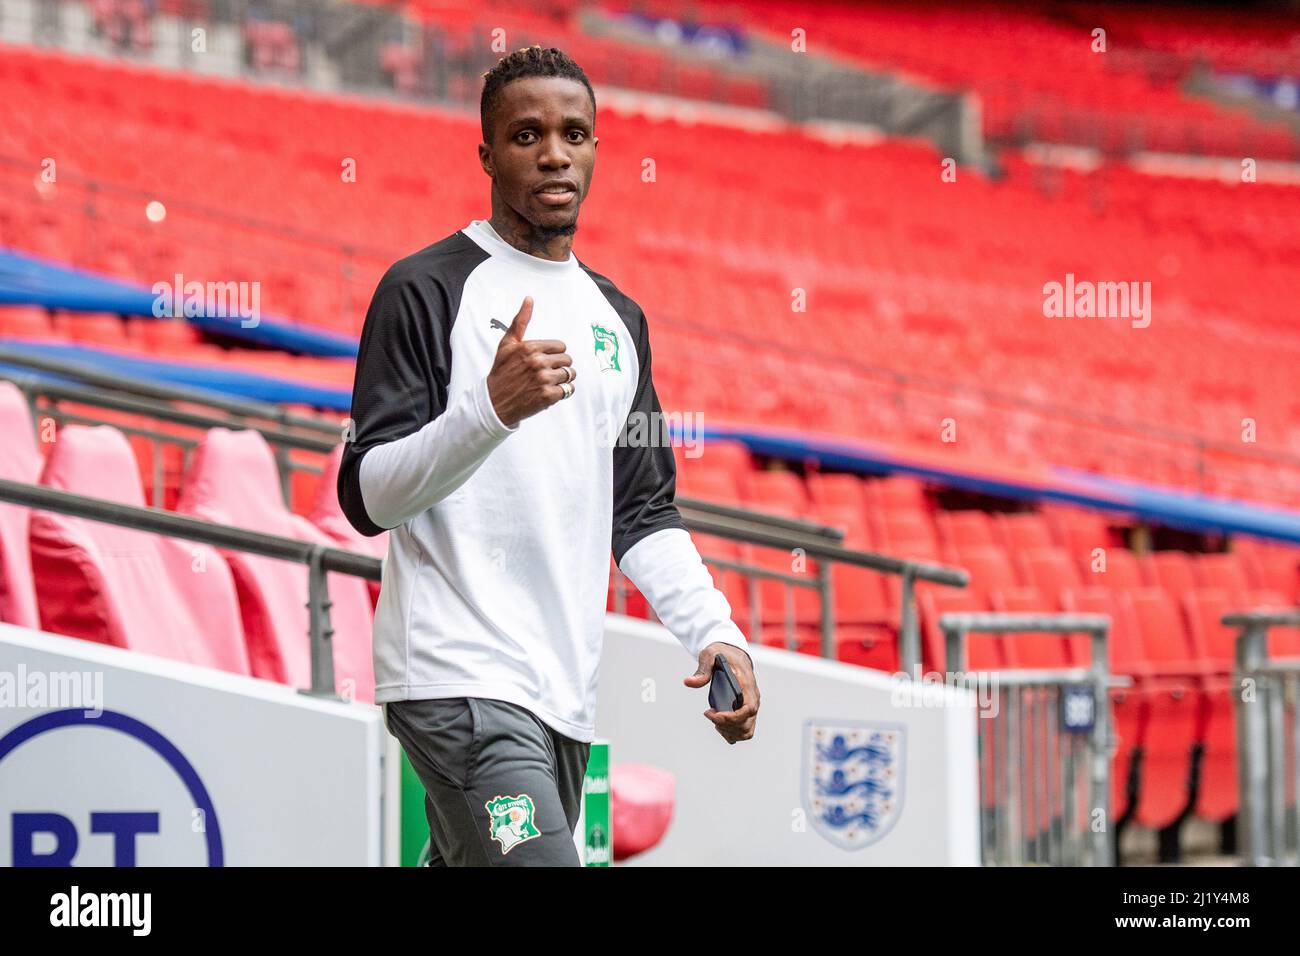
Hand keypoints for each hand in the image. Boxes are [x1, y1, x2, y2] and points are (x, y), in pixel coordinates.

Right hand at [486, 296, 575, 426]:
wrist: (494, 402)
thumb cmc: (501, 372)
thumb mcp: (507, 344)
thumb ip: (520, 321)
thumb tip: (529, 299)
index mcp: (530, 347)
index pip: (561, 346)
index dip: (555, 354)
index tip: (546, 360)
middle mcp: (538, 362)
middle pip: (567, 360)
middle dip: (560, 366)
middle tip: (547, 372)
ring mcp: (544, 379)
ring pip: (569, 375)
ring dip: (563, 379)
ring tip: (549, 382)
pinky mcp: (548, 396)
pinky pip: (568, 390)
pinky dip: (562, 392)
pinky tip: (549, 392)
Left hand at [684, 642, 758, 744]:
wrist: (733, 654)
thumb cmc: (723, 654)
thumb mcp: (710, 656)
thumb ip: (702, 670)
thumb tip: (688, 682)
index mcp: (747, 685)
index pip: (749, 709)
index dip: (732, 717)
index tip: (714, 714)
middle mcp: (753, 698)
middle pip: (747, 724)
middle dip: (725, 725)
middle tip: (708, 713)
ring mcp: (751, 705)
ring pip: (747, 731)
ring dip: (728, 731)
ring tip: (714, 719)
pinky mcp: (746, 711)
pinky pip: (744, 730)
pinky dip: (732, 732)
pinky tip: (719, 723)